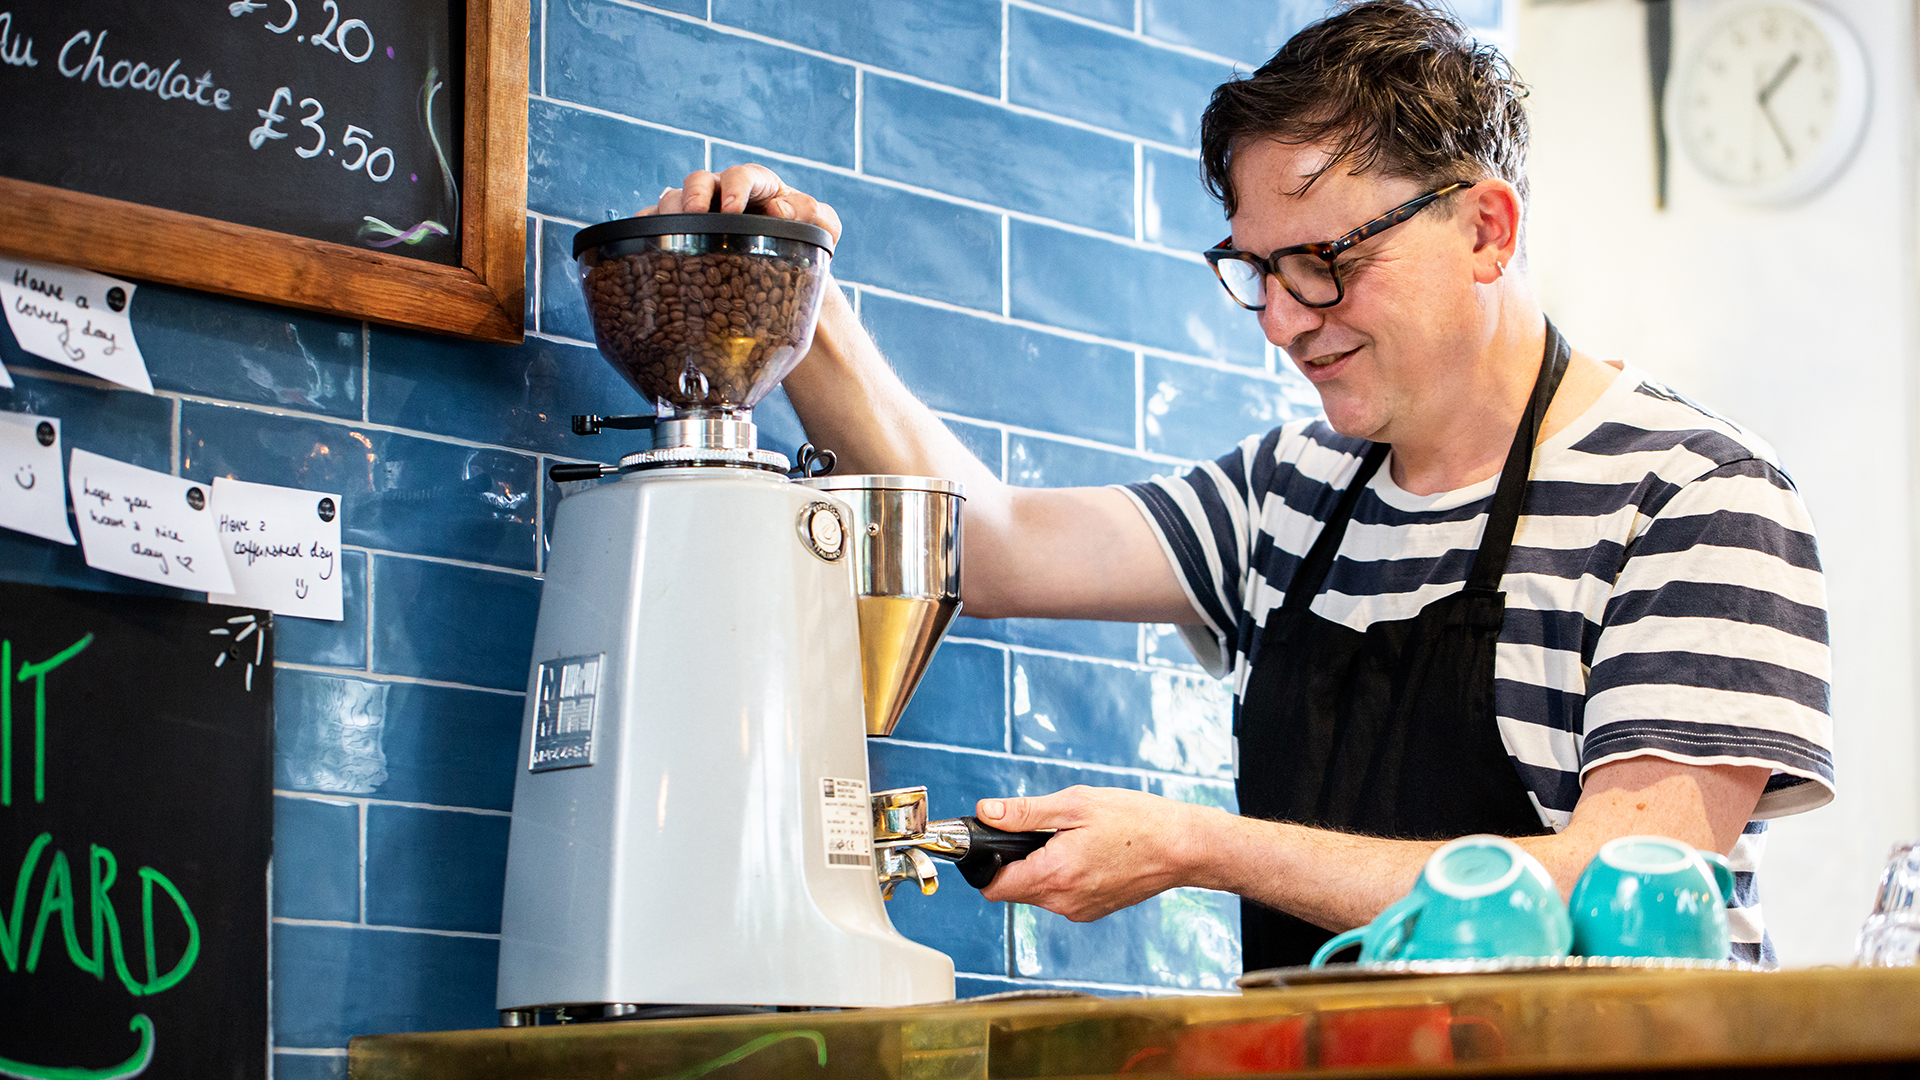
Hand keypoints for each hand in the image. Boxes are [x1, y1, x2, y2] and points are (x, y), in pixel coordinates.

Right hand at [640, 164, 841, 244]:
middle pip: (698, 181)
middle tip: (695, 215)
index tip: (734, 210)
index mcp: (757, 184)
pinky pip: (656, 224)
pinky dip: (646, 229)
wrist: (790, 269)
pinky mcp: (682, 232)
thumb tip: (781, 208)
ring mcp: (699, 212)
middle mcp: (722, 193)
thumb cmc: (806, 240)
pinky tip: (643, 244)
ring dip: (668, 214)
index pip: (742, 175)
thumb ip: (815, 214)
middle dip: (693, 195)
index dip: (735, 188)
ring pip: (672, 200)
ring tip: (670, 235)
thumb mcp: (824, 229)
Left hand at [974, 786, 1204, 920]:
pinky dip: (1062, 877)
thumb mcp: (1075, 805)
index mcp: (1054, 874)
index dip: (986, 864)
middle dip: (1016, 862)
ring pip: (1037, 894)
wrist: (1182, 848)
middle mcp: (1064, 902)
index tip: (993, 843)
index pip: (994, 887)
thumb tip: (986, 813)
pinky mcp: (1093, 911)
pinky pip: (1061, 897)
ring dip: (1040, 869)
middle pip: (1014, 890)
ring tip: (1068, 840)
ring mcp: (1079, 911)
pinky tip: (1085, 854)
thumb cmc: (1136, 821)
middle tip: (1039, 832)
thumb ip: (1025, 812)